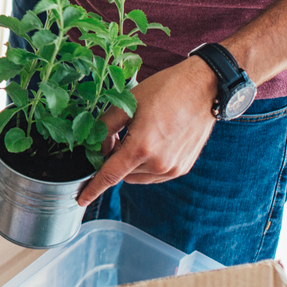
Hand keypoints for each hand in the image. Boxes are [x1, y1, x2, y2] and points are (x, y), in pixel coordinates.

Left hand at [77, 58, 218, 206]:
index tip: (82, 199)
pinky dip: (147, 164)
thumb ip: (105, 129)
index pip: (109, 175)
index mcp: (141, 148)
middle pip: (123, 173)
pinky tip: (154, 140)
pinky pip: (154, 175)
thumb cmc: (165, 90)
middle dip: (115, 158)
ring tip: (141, 134)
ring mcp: (173, 169)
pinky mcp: (183, 168)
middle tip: (122, 133)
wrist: (204, 87)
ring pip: (138, 176)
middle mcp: (159, 164)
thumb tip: (97, 150)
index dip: (93, 189)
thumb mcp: (127, 103)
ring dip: (131, 163)